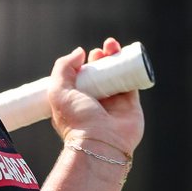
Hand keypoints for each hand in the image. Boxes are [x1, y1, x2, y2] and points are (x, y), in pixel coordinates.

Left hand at [47, 38, 144, 155]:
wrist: (99, 144)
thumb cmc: (76, 120)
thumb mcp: (58, 90)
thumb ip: (63, 68)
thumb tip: (79, 52)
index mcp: (76, 100)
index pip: (81, 77)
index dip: (84, 63)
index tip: (86, 54)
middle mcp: (95, 102)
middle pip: (100, 74)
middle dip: (101, 58)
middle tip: (102, 50)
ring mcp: (113, 104)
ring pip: (117, 76)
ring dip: (116, 59)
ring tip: (113, 46)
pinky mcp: (130, 106)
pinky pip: (133, 83)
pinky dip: (133, 69)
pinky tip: (130, 56)